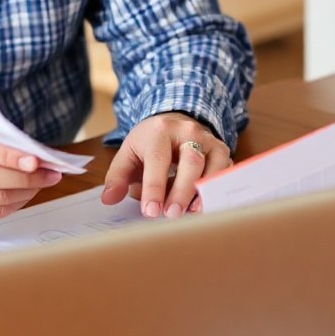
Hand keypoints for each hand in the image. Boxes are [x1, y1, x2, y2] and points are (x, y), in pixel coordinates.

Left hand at [100, 112, 231, 217]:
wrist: (174, 120)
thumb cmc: (149, 143)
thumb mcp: (128, 153)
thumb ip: (117, 176)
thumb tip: (109, 199)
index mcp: (159, 131)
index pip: (158, 160)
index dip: (155, 188)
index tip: (150, 212)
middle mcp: (188, 132)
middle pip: (190, 161)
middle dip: (182, 191)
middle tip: (171, 215)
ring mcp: (208, 140)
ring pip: (213, 167)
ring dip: (203, 193)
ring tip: (191, 213)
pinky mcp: (222, 151)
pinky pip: (225, 173)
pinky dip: (217, 191)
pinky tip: (206, 206)